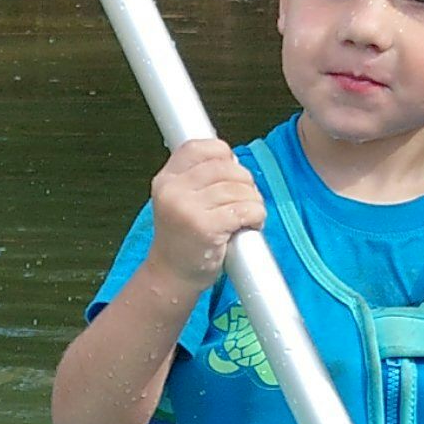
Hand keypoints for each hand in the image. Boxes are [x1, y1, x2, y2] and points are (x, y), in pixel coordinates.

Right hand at [146, 137, 262, 288]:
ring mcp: (187, 209)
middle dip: (245, 182)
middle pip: (226, 167)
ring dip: (254, 202)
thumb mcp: (179, 200)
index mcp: (165, 180)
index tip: (230, 174)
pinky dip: (257, 216)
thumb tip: (234, 161)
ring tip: (247, 217)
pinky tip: (251, 224)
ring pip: (240, 189)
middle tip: (244, 201)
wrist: (172, 277)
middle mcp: (172, 191)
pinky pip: (246, 209)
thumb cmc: (184, 239)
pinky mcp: (205, 228)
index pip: (200, 147)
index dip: (223, 154)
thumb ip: (198, 177)